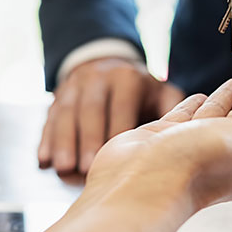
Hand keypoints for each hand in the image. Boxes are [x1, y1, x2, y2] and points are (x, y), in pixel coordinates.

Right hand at [38, 58, 184, 174]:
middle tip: (86, 168)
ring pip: (66, 114)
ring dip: (63, 141)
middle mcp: (99, 79)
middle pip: (90, 110)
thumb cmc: (141, 89)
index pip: (122, 106)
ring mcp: (75, 86)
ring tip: (63, 168)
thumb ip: (174, 110)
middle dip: (86, 139)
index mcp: (128, 79)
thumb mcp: (161, 91)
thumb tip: (189, 133)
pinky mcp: (57, 97)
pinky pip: (49, 118)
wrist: (109, 63)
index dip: (116, 131)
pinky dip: (45, 140)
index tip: (117, 158)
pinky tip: (43, 161)